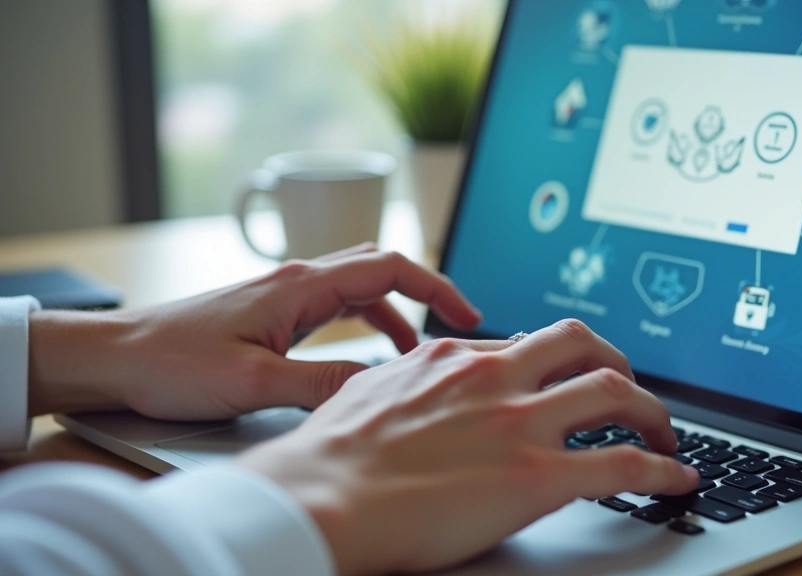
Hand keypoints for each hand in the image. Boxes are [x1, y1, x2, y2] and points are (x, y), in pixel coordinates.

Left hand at [27, 244, 481, 418]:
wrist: (114, 356)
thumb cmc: (171, 363)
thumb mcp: (254, 383)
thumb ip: (321, 384)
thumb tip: (380, 387)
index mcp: (299, 287)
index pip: (388, 269)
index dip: (435, 288)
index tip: (467, 315)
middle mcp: (296, 281)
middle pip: (379, 268)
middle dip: (424, 293)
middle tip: (456, 326)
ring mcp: (283, 295)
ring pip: (358, 288)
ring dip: (395, 312)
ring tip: (417, 351)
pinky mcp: (271, 313)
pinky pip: (334, 308)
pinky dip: (364, 324)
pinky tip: (367, 354)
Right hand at [237, 320, 699, 575]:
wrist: (318, 498)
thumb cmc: (327, 456)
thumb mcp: (369, 392)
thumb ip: (408, 380)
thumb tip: (419, 381)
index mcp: (453, 357)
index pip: (524, 345)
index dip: (556, 366)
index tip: (567, 382)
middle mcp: (494, 376)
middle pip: (581, 344)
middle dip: (615, 363)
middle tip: (628, 390)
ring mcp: (518, 422)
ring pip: (615, 390)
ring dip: (651, 411)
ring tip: (663, 433)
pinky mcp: (536, 476)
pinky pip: (622, 463)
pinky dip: (661, 467)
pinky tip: (676, 477)